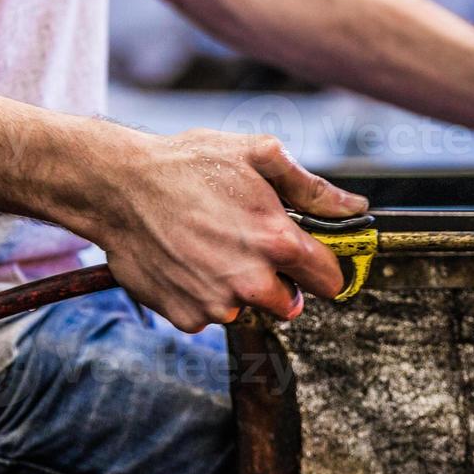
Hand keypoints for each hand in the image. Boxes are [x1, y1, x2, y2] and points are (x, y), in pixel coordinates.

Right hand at [65, 128, 366, 332]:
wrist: (118, 186)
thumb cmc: (187, 164)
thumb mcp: (257, 157)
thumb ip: (313, 189)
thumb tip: (356, 208)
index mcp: (277, 242)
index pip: (330, 280)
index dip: (323, 267)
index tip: (311, 260)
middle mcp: (251, 281)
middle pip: (290, 304)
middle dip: (279, 282)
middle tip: (249, 248)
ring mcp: (217, 304)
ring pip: (246, 309)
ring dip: (236, 289)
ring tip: (209, 247)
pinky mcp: (186, 317)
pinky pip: (209, 316)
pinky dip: (201, 295)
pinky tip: (185, 261)